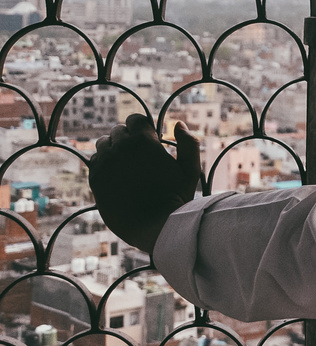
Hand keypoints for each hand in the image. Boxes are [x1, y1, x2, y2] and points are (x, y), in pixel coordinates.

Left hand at [89, 114, 200, 253]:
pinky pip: (95, 160)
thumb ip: (188, 143)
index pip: (134, 119)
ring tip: (127, 162)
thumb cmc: (175, 198)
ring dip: (114, 148)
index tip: (149, 138)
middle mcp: (121, 148)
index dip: (143, 127)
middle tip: (140, 154)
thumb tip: (178, 124)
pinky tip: (117, 174)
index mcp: (144, 141)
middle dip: (129, 138)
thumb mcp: (190, 170)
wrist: (152, 227)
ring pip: (104, 143)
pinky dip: (104, 162)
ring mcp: (105, 163)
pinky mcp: (95, 178)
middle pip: (118, 131)